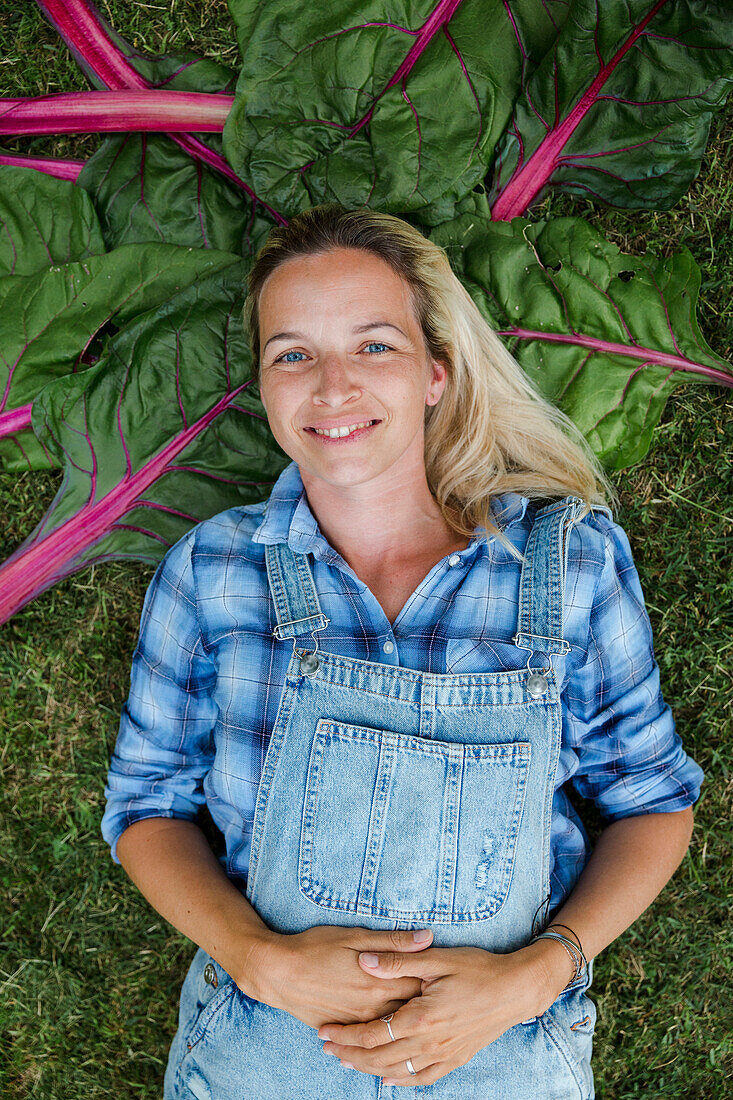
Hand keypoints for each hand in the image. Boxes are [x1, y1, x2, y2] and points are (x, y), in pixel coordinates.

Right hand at [245, 924, 434, 1030]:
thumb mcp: (355, 936)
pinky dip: (386, 1038)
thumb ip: (393, 941)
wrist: (278, 973)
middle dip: (428, 1007)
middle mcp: (373, 1006)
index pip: (421, 985)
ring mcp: (358, 1021)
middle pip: (411, 1011)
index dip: (437, 982)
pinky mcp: (344, 1029)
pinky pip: (372, 1040)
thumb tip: (428, 936)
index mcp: (380, 981)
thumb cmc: (315, 948)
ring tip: (425, 1023)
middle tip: (444, 1002)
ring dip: (409, 1027)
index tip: (449, 978)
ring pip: (393, 1030)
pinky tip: (396, 1038)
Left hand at [316, 940, 571, 1086]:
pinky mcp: (457, 1058)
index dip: (346, 1034)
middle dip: (350, 1054)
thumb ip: (398, 961)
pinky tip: (389, 1080)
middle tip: (327, 1049)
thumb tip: (364, 960)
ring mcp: (444, 1054)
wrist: (516, 990)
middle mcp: (430, 1042)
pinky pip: (424, 1078)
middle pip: (379, 1057)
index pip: (373, 1033)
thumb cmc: (478, 969)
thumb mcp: (436, 959)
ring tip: (347, 1062)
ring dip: (370, 1069)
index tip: (324, 1031)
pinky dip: (403, 1081)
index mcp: (421, 1017)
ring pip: (398, 1071)